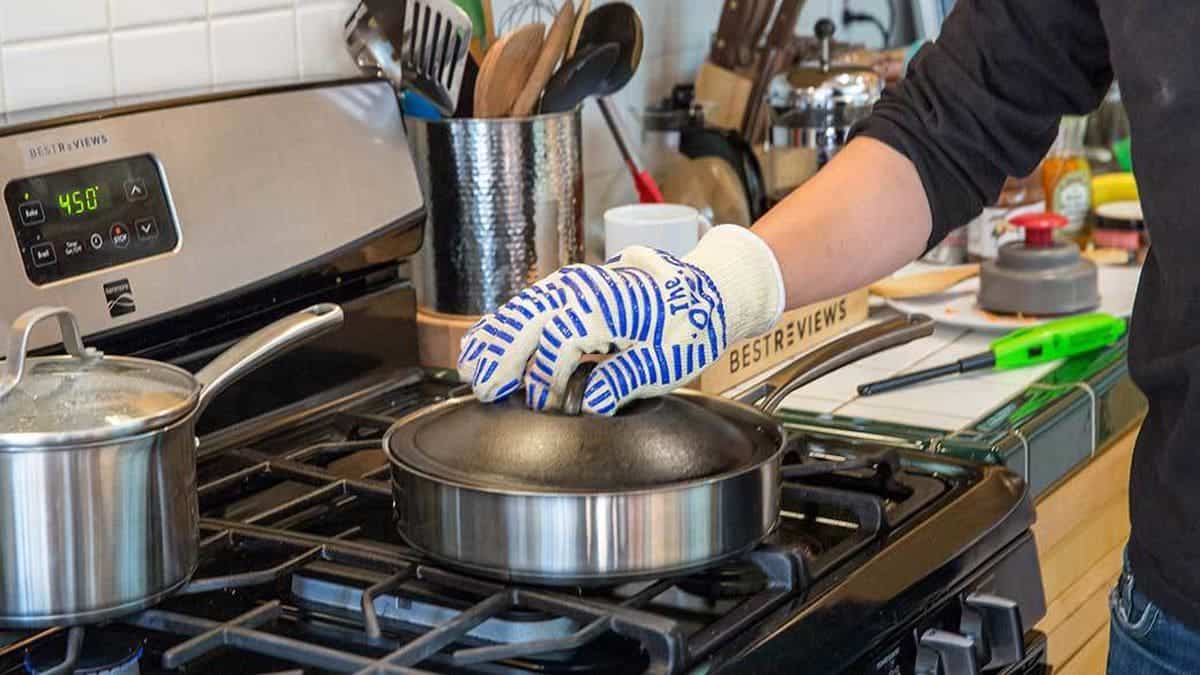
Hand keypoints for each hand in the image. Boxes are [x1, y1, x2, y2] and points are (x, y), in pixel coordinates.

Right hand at [458, 226, 784, 413]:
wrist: (703, 292)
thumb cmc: (686, 327)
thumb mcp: (665, 361)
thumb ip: (624, 381)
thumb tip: (590, 406)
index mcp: (604, 305)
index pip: (558, 344)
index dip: (545, 379)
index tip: (544, 409)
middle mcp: (581, 290)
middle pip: (527, 321)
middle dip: (501, 357)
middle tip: (481, 390)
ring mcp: (572, 287)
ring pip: (519, 311)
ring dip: (493, 340)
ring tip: (468, 370)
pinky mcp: (569, 292)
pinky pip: (526, 306)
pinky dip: (501, 325)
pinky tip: (481, 343)